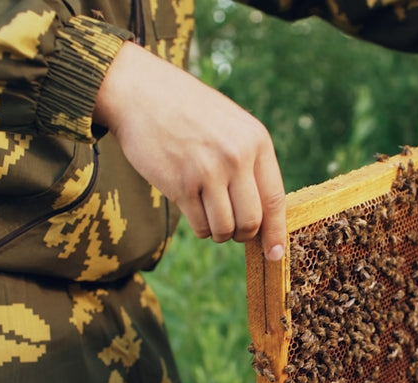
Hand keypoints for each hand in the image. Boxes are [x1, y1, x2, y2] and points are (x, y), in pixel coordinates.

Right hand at [93, 43, 286, 260]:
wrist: (142, 93)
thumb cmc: (189, 113)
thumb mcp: (232, 125)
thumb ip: (250, 162)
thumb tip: (265, 217)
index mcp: (256, 141)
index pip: (275, 199)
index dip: (275, 232)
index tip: (275, 254)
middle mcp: (237, 157)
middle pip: (251, 222)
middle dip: (242, 234)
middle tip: (232, 228)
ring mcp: (209, 172)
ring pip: (225, 229)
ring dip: (218, 232)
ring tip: (209, 213)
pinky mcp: (181, 185)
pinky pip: (200, 226)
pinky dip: (199, 227)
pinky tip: (191, 206)